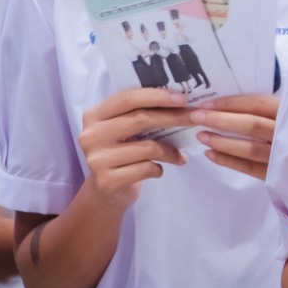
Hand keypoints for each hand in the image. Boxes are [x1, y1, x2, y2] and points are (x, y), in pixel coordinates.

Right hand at [77, 88, 188, 214]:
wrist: (104, 191)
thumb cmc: (120, 153)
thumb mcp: (123, 130)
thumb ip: (139, 114)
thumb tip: (180, 101)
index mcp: (94, 115)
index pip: (127, 98)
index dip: (157, 96)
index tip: (183, 98)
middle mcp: (91, 135)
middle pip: (140, 119)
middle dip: (173, 117)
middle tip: (195, 119)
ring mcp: (97, 159)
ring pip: (147, 148)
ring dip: (170, 152)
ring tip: (180, 156)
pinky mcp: (107, 181)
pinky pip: (145, 169)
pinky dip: (159, 169)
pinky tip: (159, 170)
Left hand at [191, 93, 278, 179]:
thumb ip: (270, 109)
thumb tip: (231, 104)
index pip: (258, 104)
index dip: (231, 103)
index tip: (207, 104)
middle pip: (251, 125)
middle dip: (220, 120)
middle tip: (195, 117)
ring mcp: (283, 156)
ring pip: (249, 149)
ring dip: (222, 142)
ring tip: (200, 136)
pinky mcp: (277, 175)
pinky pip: (249, 168)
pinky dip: (228, 161)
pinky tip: (210, 154)